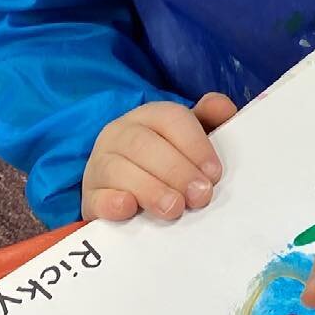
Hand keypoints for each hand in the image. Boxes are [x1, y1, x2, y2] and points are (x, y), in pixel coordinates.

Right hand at [81, 93, 234, 221]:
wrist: (123, 188)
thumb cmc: (167, 159)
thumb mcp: (189, 137)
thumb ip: (210, 120)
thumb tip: (224, 106)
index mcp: (150, 115)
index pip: (171, 119)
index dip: (196, 145)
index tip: (214, 173)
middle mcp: (120, 133)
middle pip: (145, 145)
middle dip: (177, 171)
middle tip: (200, 196)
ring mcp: (100, 164)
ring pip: (119, 170)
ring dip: (151, 190)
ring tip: (174, 209)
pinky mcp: (90, 196)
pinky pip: (96, 197)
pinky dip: (112, 203)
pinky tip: (129, 209)